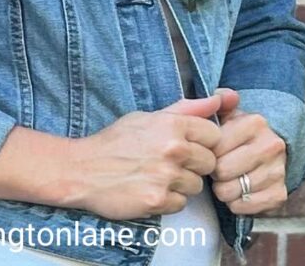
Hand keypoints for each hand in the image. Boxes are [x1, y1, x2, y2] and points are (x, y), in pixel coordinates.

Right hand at [63, 92, 227, 220]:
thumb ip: (186, 109)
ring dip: (181, 184)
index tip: (189, 144)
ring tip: (158, 176)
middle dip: (195, 164)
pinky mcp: (158, 201)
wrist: (84, 170)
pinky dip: (168, 200)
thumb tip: (220, 99)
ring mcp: (166, 176)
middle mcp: (173, 150)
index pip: (214, 135)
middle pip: (210, 162)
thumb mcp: (147, 117)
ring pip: (196, 186)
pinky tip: (151, 189)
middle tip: (171, 162)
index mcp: (172, 124)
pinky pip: (181, 204)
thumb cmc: (116, 140)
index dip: (204, 141)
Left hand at [208, 88, 287, 214]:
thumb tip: (221, 95)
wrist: (268, 150)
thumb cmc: (238, 133)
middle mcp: (271, 145)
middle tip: (217, 167)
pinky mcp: (280, 194)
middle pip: (222, 170)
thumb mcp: (228, 112)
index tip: (210, 150)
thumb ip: (218, 101)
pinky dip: (236, 203)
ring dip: (223, 189)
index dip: (206, 151)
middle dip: (214, 172)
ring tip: (226, 179)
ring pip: (232, 191)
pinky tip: (238, 192)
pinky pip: (246, 207)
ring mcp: (278, 171)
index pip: (215, 146)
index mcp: (256, 122)